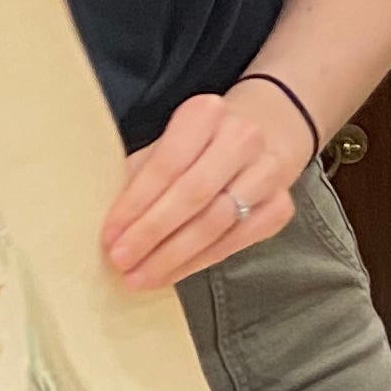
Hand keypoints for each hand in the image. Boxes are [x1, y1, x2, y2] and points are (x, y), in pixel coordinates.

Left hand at [101, 81, 311, 293]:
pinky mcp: (280, 206)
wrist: (267, 132)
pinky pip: (236, 242)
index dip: (136, 204)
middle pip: (192, 195)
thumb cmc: (201, 144)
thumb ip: (141, 177)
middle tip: (122, 262)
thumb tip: (114, 226)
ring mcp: (267, 172)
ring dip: (174, 256)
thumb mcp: (168, 144)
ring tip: (142, 276)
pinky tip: (173, 273)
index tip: (109, 237)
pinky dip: (200, 261)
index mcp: (205, 114)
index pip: (166, 165)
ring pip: (216, 223)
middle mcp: (242, 139)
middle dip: (152, 234)